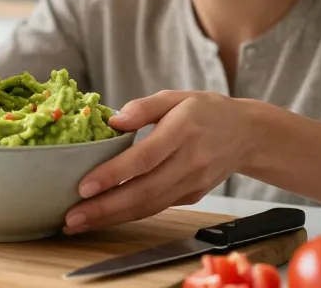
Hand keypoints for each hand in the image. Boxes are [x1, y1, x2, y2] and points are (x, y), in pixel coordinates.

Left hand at [63, 90, 262, 233]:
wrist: (248, 135)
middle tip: (72, 217)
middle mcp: (189, 161)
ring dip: (112, 218)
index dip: (113, 175)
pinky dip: (129, 216)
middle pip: (143, 191)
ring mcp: (193, 183)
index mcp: (183, 131)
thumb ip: (143, 107)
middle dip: (105, 208)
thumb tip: (113, 120)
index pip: (144, 157)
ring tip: (79, 223)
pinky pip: (157, 208)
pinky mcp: (193, 196)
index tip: (84, 186)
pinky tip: (104, 217)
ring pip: (149, 206)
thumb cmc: (206, 111)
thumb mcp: (176, 97)